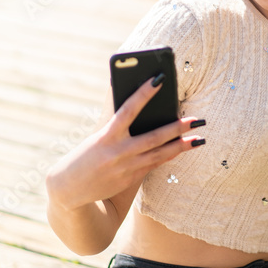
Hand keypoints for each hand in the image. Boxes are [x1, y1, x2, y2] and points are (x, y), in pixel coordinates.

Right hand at [46, 76, 203, 210]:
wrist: (67, 189)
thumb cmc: (85, 156)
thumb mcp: (97, 138)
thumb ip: (118, 127)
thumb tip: (145, 112)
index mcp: (106, 136)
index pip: (129, 109)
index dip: (144, 93)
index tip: (160, 78)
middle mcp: (117, 152)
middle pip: (154, 137)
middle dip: (177, 128)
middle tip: (197, 120)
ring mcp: (125, 168)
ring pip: (159, 154)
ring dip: (181, 146)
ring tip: (199, 138)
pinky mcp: (129, 179)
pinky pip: (154, 165)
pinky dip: (168, 156)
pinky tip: (183, 149)